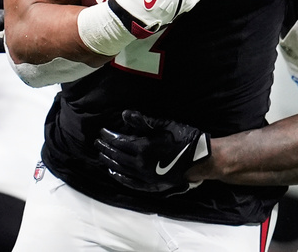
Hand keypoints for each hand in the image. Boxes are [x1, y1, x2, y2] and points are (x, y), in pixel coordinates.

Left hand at [95, 109, 210, 194]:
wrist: (200, 159)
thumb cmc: (183, 138)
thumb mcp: (164, 124)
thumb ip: (142, 121)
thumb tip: (124, 114)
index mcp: (142, 148)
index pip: (119, 142)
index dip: (109, 136)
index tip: (102, 131)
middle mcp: (140, 164)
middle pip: (117, 156)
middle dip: (106, 148)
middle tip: (97, 143)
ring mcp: (145, 176)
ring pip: (121, 169)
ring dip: (109, 162)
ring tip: (101, 156)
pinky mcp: (151, 184)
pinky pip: (130, 183)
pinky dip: (120, 178)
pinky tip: (114, 174)